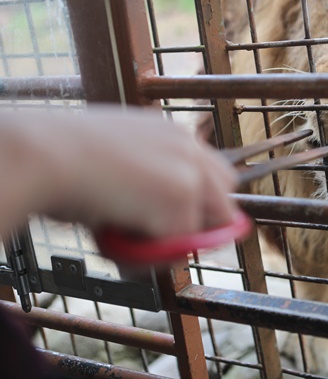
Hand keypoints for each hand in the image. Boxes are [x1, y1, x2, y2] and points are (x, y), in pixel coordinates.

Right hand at [0, 108, 246, 238]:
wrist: (42, 155)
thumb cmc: (57, 159)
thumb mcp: (112, 164)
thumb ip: (141, 184)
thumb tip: (147, 219)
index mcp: (170, 133)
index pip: (211, 170)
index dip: (204, 200)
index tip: (190, 222)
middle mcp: (188, 147)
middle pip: (224, 192)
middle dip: (204, 220)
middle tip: (165, 240)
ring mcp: (190, 173)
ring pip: (199, 227)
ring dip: (165, 242)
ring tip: (118, 234)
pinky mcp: (182, 200)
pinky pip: (175, 249)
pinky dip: (146, 256)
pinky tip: (114, 238)